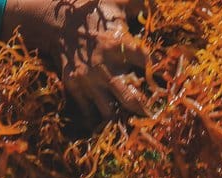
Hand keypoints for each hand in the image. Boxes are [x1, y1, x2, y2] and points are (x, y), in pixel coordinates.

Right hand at [1, 0, 147, 121]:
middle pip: (130, 98)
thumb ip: (135, 6)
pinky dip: (98, 118)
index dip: (158, 75)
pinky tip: (109, 121)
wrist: (54, 22)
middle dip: (143, 110)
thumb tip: (155, 4)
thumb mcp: (114, 5)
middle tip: (152, 116)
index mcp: (117, 44)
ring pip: (109, 111)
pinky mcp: (75, 86)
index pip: (146, 63)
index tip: (167, 85)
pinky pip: (89, 111)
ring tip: (131, 122)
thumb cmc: (89, 13)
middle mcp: (103, 66)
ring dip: (120, 117)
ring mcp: (88, 79)